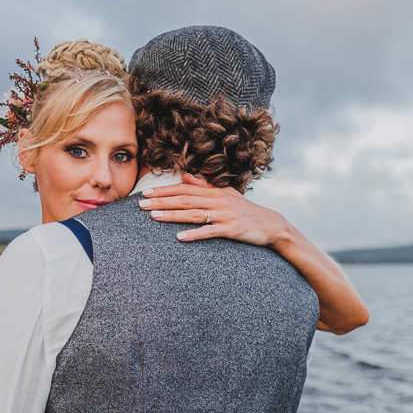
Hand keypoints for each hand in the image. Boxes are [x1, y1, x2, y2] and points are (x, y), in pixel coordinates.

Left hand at [138, 173, 289, 245]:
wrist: (270, 224)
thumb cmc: (245, 210)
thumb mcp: (226, 194)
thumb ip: (204, 185)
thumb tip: (184, 175)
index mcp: (214, 191)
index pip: (184, 188)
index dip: (164, 190)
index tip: (146, 192)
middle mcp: (217, 200)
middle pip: (185, 199)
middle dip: (161, 201)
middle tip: (141, 205)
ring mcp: (224, 215)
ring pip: (193, 214)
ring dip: (172, 215)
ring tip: (154, 217)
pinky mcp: (231, 229)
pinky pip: (209, 232)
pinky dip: (194, 234)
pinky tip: (179, 237)